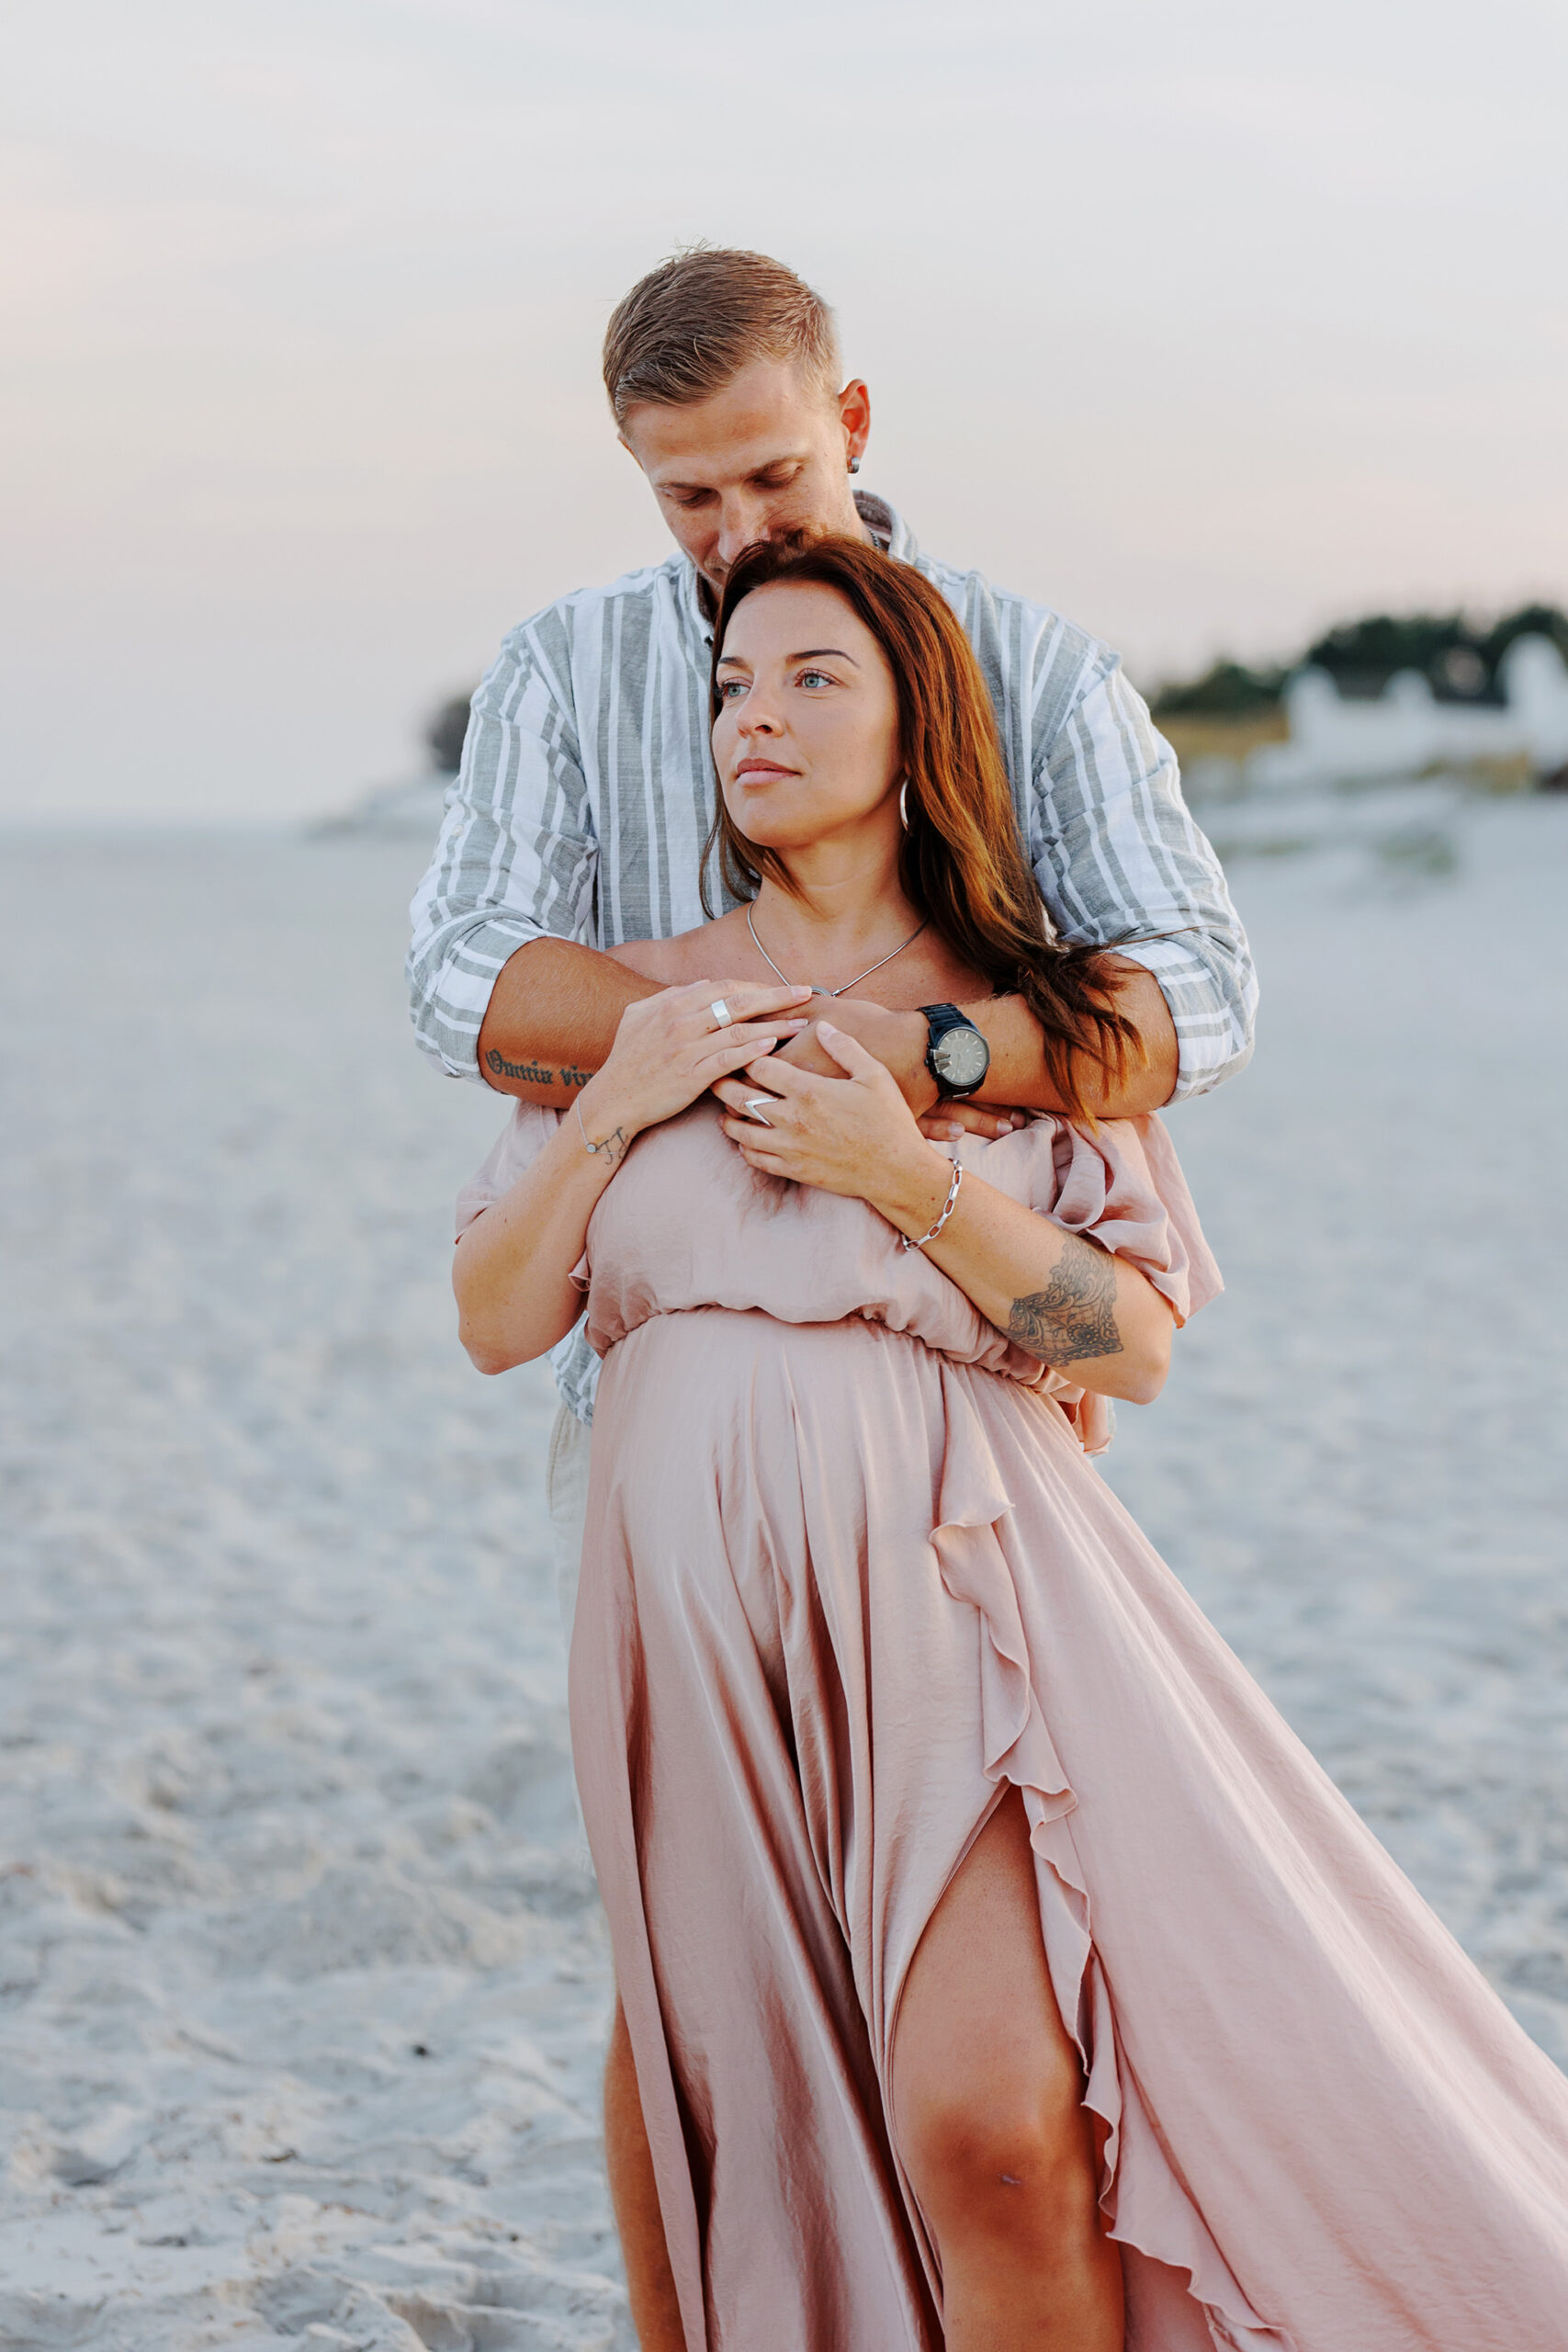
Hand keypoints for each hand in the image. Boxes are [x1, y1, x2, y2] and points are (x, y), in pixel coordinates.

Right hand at [577, 980, 810, 1153]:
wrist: (613, 1099)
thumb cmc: (627, 1059)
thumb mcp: (639, 1016)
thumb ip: (671, 996)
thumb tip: (703, 983)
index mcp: (672, 1004)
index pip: (724, 987)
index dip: (756, 986)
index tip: (781, 988)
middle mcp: (681, 1022)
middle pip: (738, 1001)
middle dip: (776, 996)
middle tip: (805, 992)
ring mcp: (686, 1049)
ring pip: (739, 1030)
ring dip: (774, 1025)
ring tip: (801, 1023)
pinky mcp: (691, 1076)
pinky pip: (728, 1060)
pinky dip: (752, 1051)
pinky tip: (773, 1047)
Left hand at [711, 1004, 1026, 1140]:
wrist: (897, 1170)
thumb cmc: (889, 1119)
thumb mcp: (874, 1075)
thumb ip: (844, 1047)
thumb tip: (822, 1026)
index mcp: (809, 1090)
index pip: (759, 1066)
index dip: (748, 1054)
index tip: (744, 1050)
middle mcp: (793, 1118)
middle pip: (740, 1098)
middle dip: (723, 1085)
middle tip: (715, 1077)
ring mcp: (790, 1147)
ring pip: (741, 1133)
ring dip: (728, 1120)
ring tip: (725, 1111)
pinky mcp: (794, 1170)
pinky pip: (756, 1160)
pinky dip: (745, 1150)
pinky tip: (745, 1142)